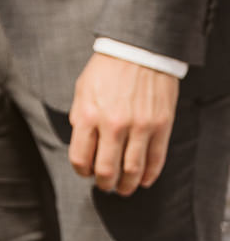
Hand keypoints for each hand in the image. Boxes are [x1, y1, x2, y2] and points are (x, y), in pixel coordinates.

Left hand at [68, 52, 178, 195]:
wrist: (138, 52)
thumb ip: (79, 117)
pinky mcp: (161, 127)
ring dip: (127, 185)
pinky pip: (156, 160)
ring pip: (133, 171)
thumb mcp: (81, 90)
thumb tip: (82, 144)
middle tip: (104, 186)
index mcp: (88, 115)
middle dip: (104, 184)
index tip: (85, 173)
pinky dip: (150, 176)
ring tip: (123, 188)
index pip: (81, 157)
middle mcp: (113, 124)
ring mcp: (139, 127)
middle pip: (107, 170)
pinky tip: (144, 180)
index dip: (81, 171)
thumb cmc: (106, 70)